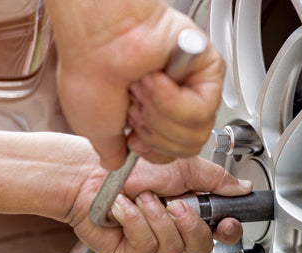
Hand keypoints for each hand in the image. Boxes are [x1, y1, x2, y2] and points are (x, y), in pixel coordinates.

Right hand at [48, 1, 224, 168]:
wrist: (97, 40)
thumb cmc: (92, 71)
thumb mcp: (96, 127)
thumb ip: (112, 149)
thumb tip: (116, 164)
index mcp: (155, 111)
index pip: (174, 153)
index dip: (154, 152)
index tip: (133, 138)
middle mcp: (178, 99)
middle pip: (188, 147)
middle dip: (155, 133)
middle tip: (135, 107)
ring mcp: (195, 86)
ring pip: (195, 132)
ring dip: (161, 115)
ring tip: (143, 88)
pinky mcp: (209, 70)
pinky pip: (200, 110)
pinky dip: (171, 100)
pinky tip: (155, 79)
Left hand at [64, 157, 251, 252]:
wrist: (89, 173)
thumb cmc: (130, 166)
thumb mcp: (182, 165)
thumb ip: (215, 178)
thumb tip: (242, 188)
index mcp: (190, 207)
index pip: (218, 231)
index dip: (226, 231)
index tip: (226, 221)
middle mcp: (173, 227)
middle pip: (200, 246)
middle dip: (189, 224)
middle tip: (175, 204)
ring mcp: (152, 241)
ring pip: (172, 247)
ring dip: (156, 217)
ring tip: (142, 197)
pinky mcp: (130, 251)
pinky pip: (145, 246)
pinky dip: (135, 222)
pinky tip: (125, 207)